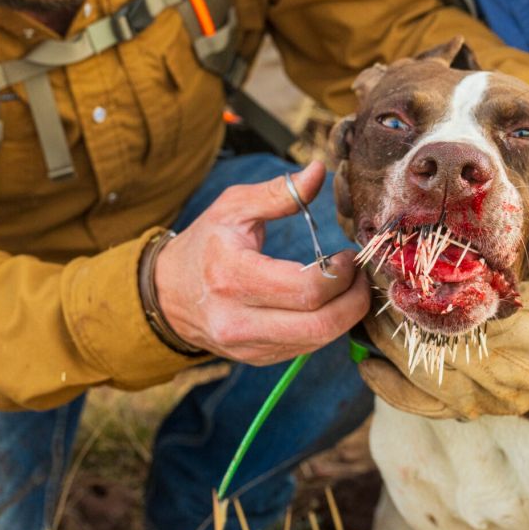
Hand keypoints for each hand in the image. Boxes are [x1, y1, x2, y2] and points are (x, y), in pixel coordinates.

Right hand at [154, 161, 370, 364]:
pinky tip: (326, 304)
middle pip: (319, 326)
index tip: (347, 256)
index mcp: (232, 276)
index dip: (340, 274)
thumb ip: (279, 192)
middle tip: (361, 277)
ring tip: (348, 288)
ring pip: (317, 342)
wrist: (167, 293)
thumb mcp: (234, 208)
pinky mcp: (257, 358)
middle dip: (354, 302)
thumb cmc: (205, 244)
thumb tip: (318, 170)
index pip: (305, 289)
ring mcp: (247, 346)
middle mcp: (237, 320)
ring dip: (344, 316)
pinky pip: (305, 349)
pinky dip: (325, 327)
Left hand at [362, 182, 528, 418]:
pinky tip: (368, 362)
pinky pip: (427, 405)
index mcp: (522, 322)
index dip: (412, 282)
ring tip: (357, 312)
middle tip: (362, 281)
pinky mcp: (485, 407)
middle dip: (388, 310)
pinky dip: (392, 387)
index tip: (385, 257)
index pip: (451, 303)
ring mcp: (492, 392)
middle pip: (424, 340)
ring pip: (418, 374)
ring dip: (383, 344)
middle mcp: (503, 364)